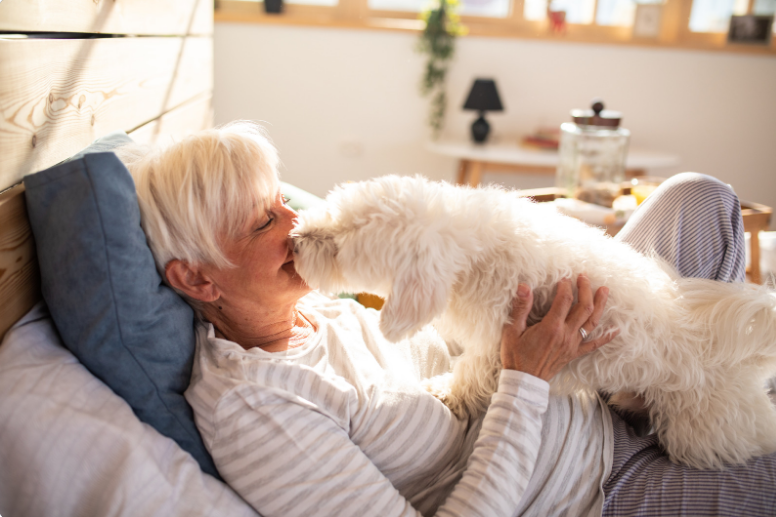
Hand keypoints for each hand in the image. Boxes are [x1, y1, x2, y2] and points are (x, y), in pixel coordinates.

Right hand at [500, 275, 617, 381]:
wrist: (524, 381)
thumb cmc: (516, 356)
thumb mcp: (512, 330)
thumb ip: (520, 308)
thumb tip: (523, 287)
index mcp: (551, 327)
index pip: (564, 300)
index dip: (566, 286)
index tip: (564, 277)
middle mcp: (566, 335)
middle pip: (583, 308)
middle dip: (586, 290)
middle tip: (584, 277)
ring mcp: (572, 344)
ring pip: (592, 322)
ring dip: (599, 305)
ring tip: (604, 290)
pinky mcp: (574, 353)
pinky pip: (594, 344)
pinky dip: (606, 337)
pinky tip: (616, 330)